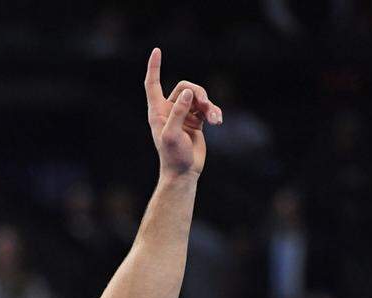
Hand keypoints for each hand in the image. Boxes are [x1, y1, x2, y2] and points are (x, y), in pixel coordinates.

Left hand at [144, 48, 220, 177]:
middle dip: (198, 93)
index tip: (157, 50)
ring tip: (215, 119)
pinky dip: (213, 112)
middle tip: (205, 105)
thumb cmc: (172, 156)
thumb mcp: (172, 134)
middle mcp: (169, 110)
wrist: (184, 172)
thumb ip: (178, 112)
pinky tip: (218, 121)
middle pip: (185, 87)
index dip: (154, 67)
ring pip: (198, 97)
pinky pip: (207, 108)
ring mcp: (183, 115)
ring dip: (209, 105)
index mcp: (157, 112)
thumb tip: (188, 93)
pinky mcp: (196, 121)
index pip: (153, 84)